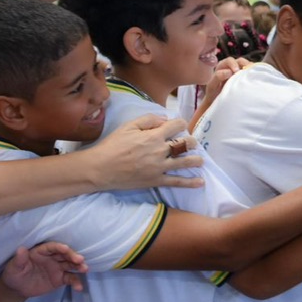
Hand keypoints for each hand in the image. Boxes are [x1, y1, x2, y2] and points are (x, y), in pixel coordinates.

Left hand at [2, 243, 87, 297]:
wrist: (18, 288)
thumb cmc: (14, 273)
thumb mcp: (14, 267)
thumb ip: (19, 259)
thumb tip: (21, 249)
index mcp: (41, 252)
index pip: (52, 247)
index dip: (59, 247)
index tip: (66, 249)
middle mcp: (51, 258)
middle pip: (64, 254)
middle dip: (73, 256)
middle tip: (80, 260)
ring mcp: (57, 267)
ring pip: (70, 265)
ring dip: (78, 266)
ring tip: (85, 269)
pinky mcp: (60, 278)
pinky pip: (70, 278)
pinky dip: (75, 282)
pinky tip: (79, 288)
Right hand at [88, 115, 203, 189]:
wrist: (100, 168)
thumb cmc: (112, 145)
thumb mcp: (128, 126)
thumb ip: (148, 120)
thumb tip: (165, 119)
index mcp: (153, 135)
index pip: (177, 126)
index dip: (180, 124)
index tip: (180, 126)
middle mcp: (159, 151)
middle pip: (184, 144)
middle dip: (191, 142)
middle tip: (192, 143)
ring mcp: (159, 167)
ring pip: (184, 162)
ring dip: (195, 160)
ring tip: (200, 160)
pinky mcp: (156, 180)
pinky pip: (176, 182)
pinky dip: (190, 183)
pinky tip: (200, 182)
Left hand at [203, 57, 250, 109]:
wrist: (216, 102)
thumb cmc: (213, 93)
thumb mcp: (212, 86)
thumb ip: (217, 77)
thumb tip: (229, 71)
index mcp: (222, 66)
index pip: (230, 60)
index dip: (234, 64)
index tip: (236, 71)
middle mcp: (231, 67)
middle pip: (240, 61)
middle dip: (245, 64)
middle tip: (248, 71)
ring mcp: (238, 72)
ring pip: (247, 66)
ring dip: (251, 69)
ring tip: (254, 74)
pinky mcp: (244, 78)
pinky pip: (250, 73)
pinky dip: (253, 74)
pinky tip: (255, 78)